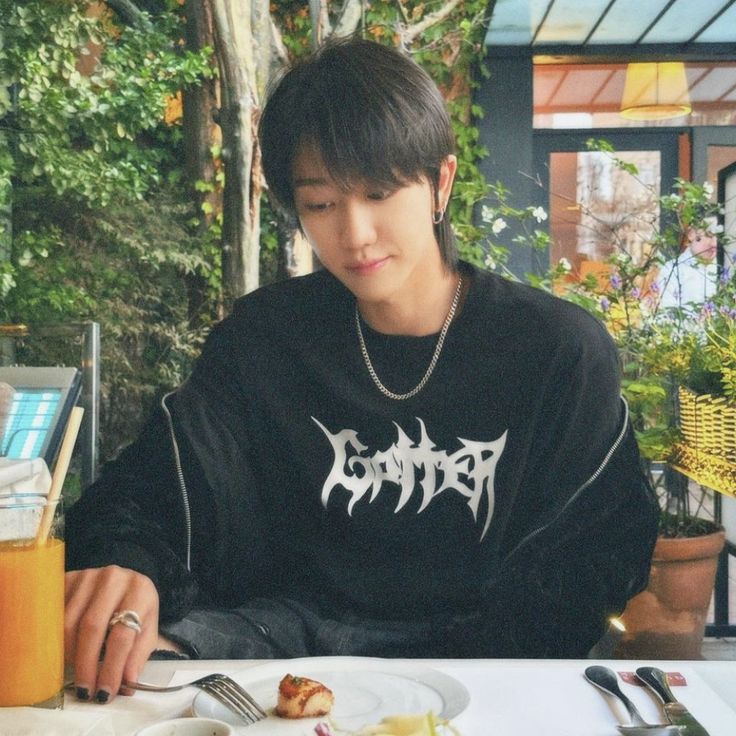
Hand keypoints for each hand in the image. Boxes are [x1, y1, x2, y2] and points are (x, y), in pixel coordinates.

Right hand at [65, 566, 159, 702]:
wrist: (124, 581)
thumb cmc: (136, 609)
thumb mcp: (147, 629)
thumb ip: (138, 656)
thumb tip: (125, 684)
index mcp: (140, 590)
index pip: (122, 634)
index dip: (112, 667)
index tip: (104, 693)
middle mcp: (114, 578)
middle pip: (91, 627)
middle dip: (86, 665)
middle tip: (85, 691)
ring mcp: (88, 576)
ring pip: (68, 622)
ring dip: (69, 654)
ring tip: (76, 672)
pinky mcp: (68, 578)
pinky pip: (54, 613)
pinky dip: (55, 638)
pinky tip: (62, 653)